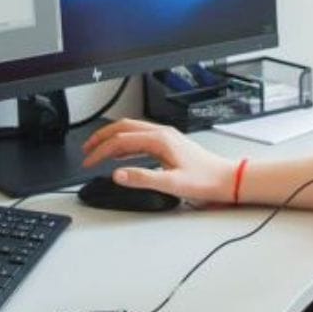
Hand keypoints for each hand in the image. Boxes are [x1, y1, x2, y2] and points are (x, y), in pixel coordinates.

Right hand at [79, 119, 238, 203]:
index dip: (101, 151)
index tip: (88, 161)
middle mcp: (162, 134)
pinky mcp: (169, 144)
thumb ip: (142, 178)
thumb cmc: (205, 180)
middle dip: (101, 137)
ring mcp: (165, 137)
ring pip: (131, 130)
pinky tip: (121, 155)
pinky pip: (140, 138)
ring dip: (112, 138)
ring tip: (98, 150)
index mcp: (160, 140)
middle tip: (86, 150)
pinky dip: (125, 144)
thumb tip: (117, 174)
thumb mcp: (171, 184)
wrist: (226, 179)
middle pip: (122, 127)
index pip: (120, 140)